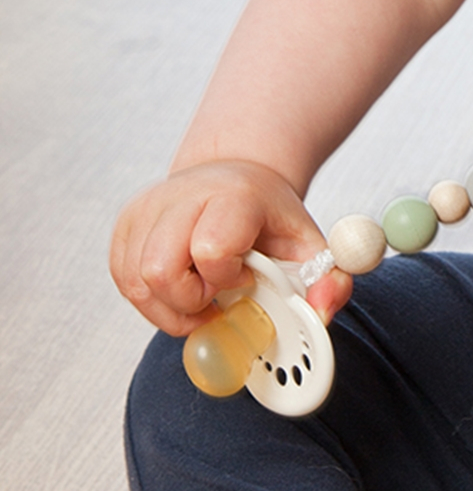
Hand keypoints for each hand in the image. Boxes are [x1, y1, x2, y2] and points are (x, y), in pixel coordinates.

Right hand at [109, 159, 350, 334]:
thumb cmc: (271, 218)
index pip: (211, 250)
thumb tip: (322, 312)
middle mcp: (183, 196)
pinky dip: (152, 299)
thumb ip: (331, 281)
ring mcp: (148, 208)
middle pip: (162, 272)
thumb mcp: (311, 245)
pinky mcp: (126, 225)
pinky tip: (181, 287)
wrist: (237, 177)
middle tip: (218, 295)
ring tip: (201, 292)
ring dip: (170, 305)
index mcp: (234, 196)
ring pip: (136, 282)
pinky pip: (124, 281)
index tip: (246, 277)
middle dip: (191, 300)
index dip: (226, 277)